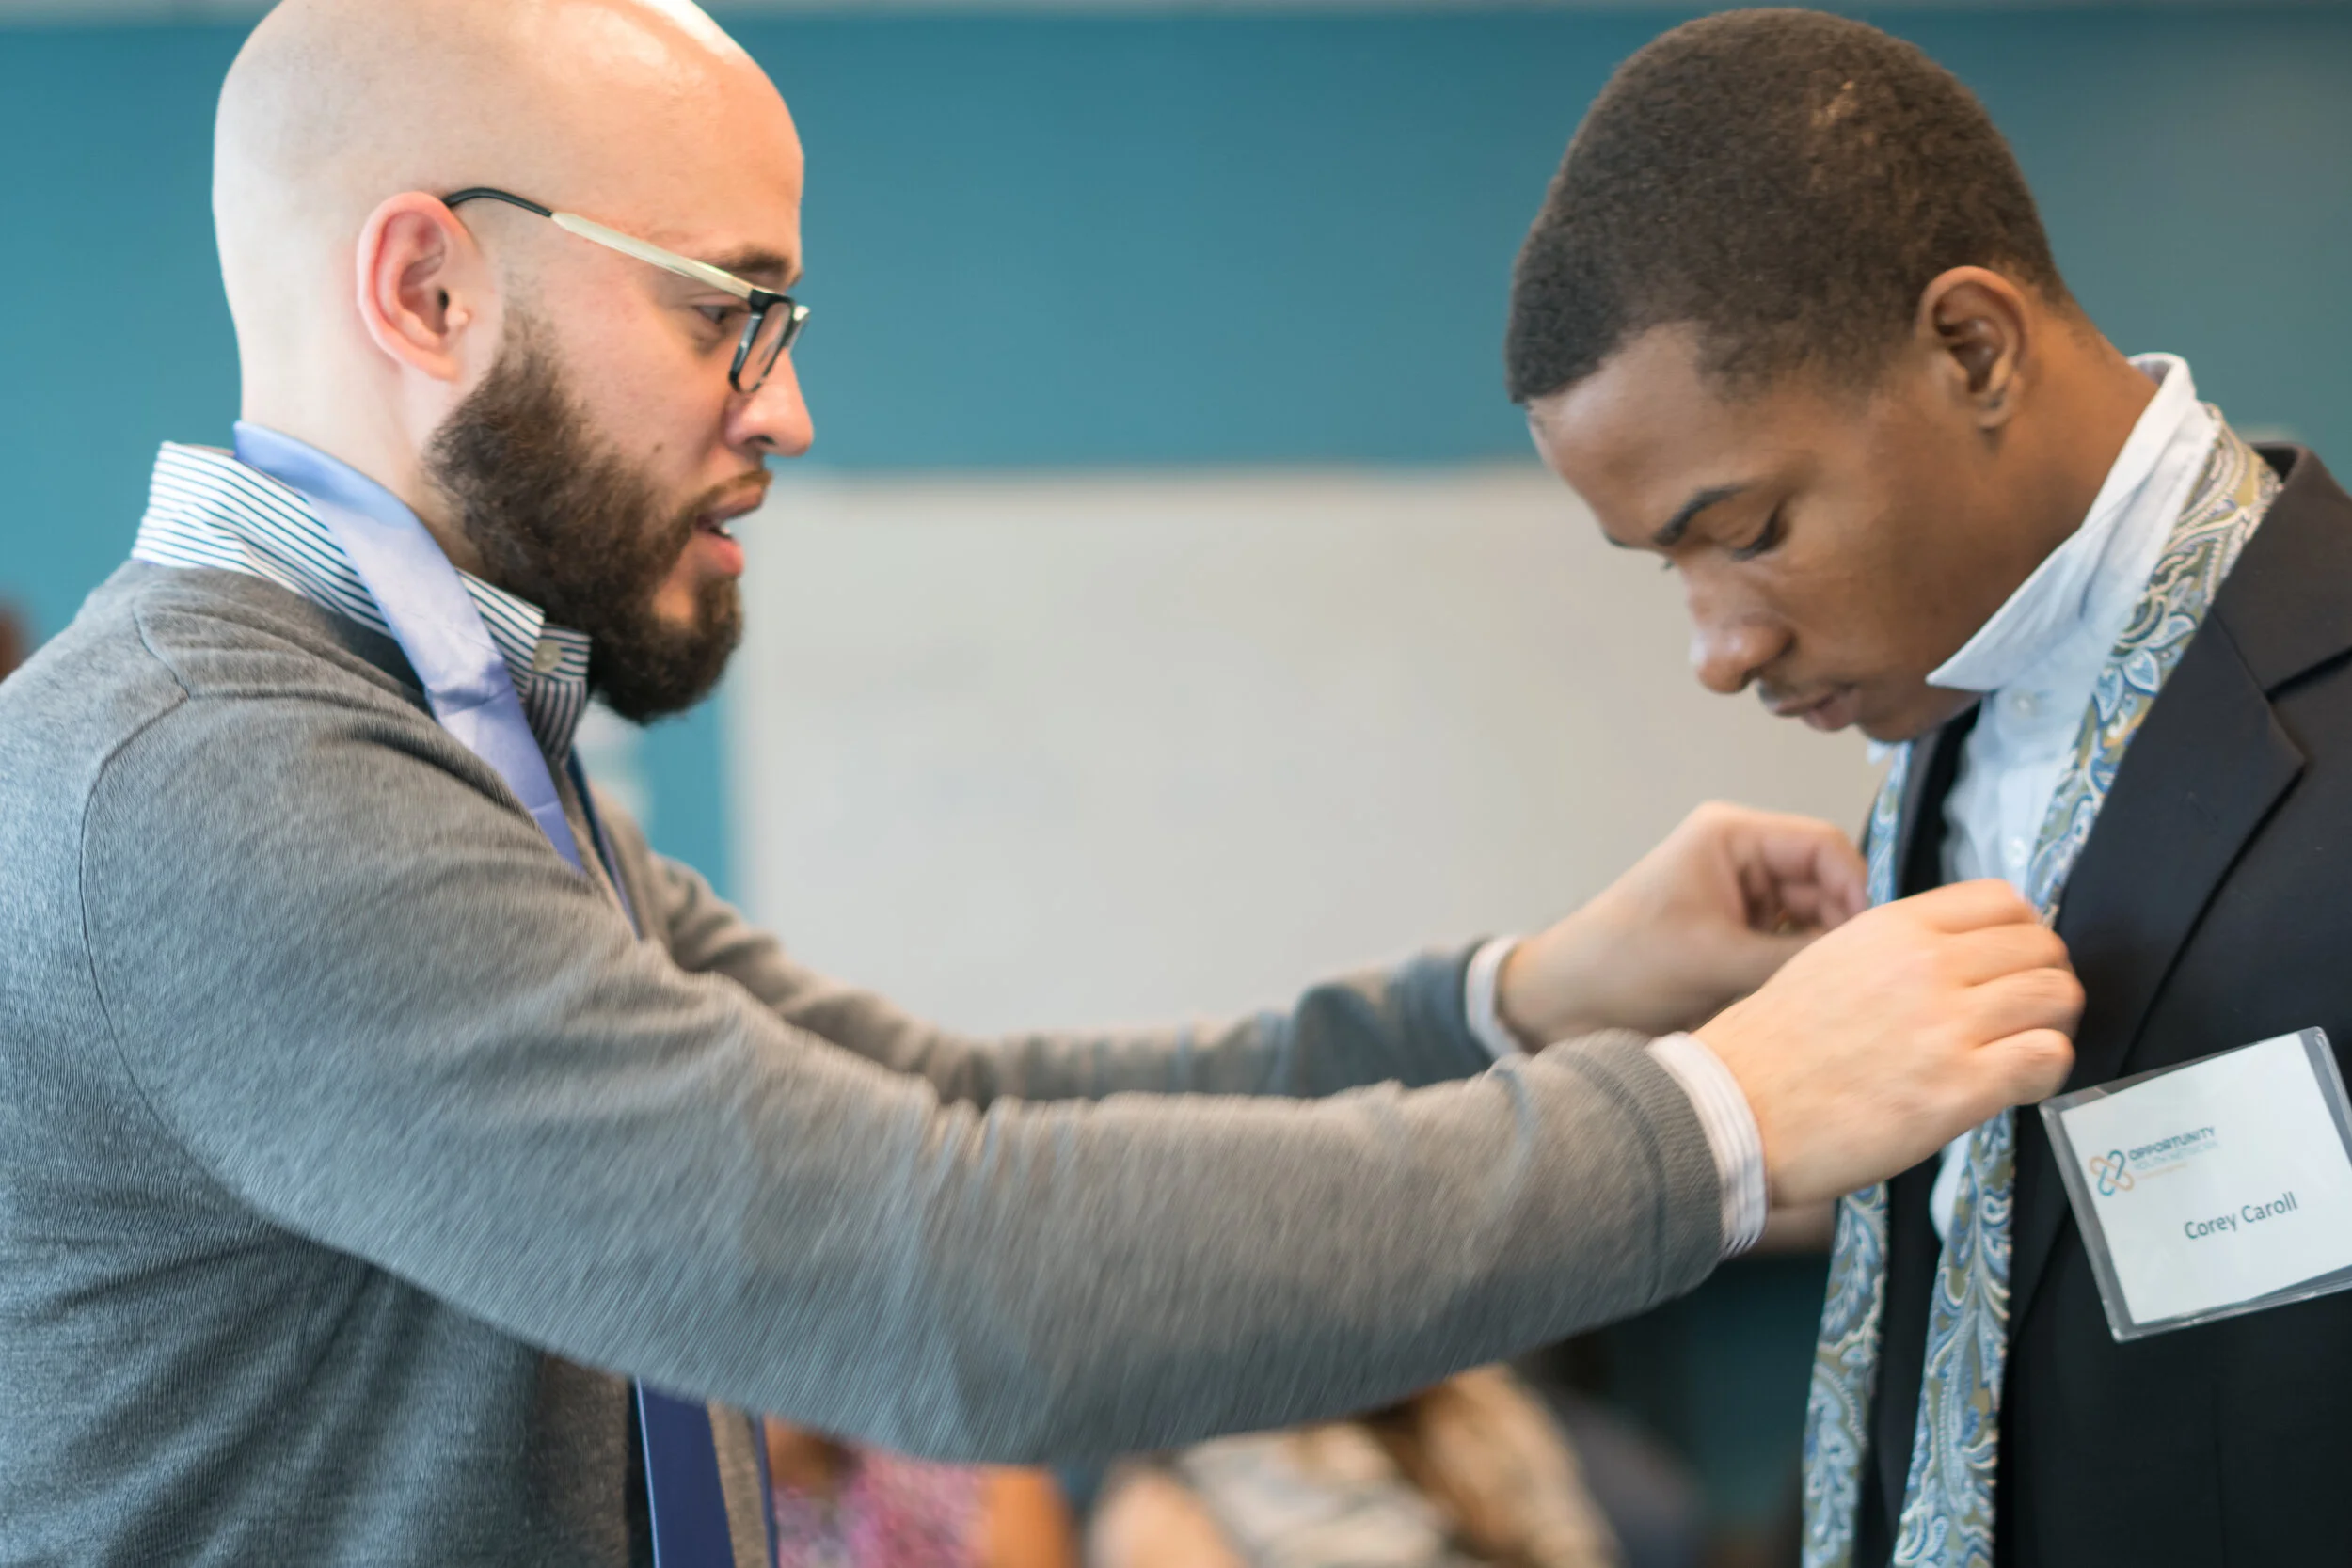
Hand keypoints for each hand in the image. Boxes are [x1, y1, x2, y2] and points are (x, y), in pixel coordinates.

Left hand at [1497, 802, 1868, 1043]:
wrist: (1563, 1003)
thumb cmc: (1623, 964)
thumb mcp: (1716, 960)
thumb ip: (1796, 959)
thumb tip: (1868, 968)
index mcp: (1732, 837)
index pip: (1825, 846)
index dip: (1858, 888)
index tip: (1876, 941)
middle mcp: (1744, 860)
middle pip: (1827, 884)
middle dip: (1846, 928)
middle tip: (1866, 980)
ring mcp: (1743, 900)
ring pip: (1815, 921)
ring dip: (1825, 955)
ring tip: (1840, 995)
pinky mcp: (1738, 939)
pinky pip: (1791, 948)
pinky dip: (1804, 972)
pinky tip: (1814, 1003)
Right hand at [1693, 879, 2080, 1206]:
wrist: (1737, 1108)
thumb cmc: (1774, 1046)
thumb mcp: (1829, 960)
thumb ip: (1896, 950)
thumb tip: (1957, 957)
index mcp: (1895, 927)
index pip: (2005, 901)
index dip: (2021, 935)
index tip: (2010, 966)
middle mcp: (1928, 964)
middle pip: (2043, 948)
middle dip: (2043, 982)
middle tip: (2021, 1017)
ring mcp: (1947, 1025)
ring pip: (2058, 998)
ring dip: (2050, 1026)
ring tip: (2020, 1052)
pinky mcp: (1960, 1087)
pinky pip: (2048, 1058)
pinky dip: (2046, 1072)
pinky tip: (2016, 1086)